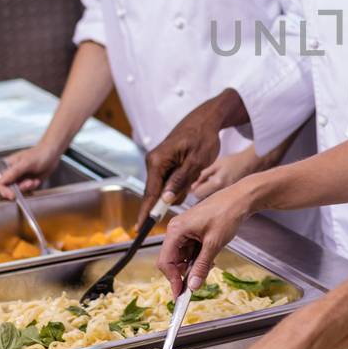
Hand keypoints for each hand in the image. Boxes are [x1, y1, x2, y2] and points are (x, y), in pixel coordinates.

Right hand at [0, 141, 62, 198]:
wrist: (52, 154)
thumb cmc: (39, 154)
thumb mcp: (26, 163)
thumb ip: (14, 172)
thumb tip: (1, 181)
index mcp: (6, 166)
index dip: (2, 190)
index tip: (11, 195)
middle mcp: (10, 174)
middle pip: (7, 189)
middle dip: (19, 188)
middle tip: (29, 183)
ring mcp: (19, 179)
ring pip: (18, 191)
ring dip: (27, 187)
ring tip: (34, 180)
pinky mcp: (27, 182)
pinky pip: (27, 190)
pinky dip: (32, 187)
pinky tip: (37, 180)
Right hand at [138, 91, 242, 223]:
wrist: (206, 119)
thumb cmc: (202, 137)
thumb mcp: (196, 162)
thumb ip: (180, 182)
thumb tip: (166, 200)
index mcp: (158, 161)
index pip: (150, 193)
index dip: (147, 212)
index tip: (141, 228)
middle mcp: (154, 161)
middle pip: (157, 191)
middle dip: (172, 195)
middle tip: (191, 182)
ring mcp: (158, 161)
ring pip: (165, 186)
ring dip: (179, 187)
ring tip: (195, 170)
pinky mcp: (164, 161)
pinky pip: (169, 179)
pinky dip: (180, 181)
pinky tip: (191, 169)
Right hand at [156, 183, 251, 296]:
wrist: (240, 199)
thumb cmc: (227, 214)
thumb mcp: (214, 244)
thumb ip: (201, 266)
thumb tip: (192, 285)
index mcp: (176, 230)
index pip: (165, 261)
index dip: (172, 279)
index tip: (180, 293)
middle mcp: (176, 229)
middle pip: (172, 260)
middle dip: (184, 272)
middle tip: (198, 281)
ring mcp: (184, 230)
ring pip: (182, 256)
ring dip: (193, 265)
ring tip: (210, 264)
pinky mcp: (192, 231)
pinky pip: (190, 250)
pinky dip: (198, 257)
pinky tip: (210, 257)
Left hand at [193, 148, 259, 198]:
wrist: (251, 163)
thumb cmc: (234, 161)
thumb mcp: (216, 164)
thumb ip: (204, 175)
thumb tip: (193, 186)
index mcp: (216, 183)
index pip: (198, 194)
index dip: (195, 190)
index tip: (195, 186)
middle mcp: (222, 192)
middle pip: (204, 201)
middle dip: (201, 195)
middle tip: (203, 187)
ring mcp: (228, 196)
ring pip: (212, 202)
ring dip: (209, 197)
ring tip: (212, 189)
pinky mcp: (232, 198)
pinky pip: (220, 201)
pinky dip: (217, 198)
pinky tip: (220, 191)